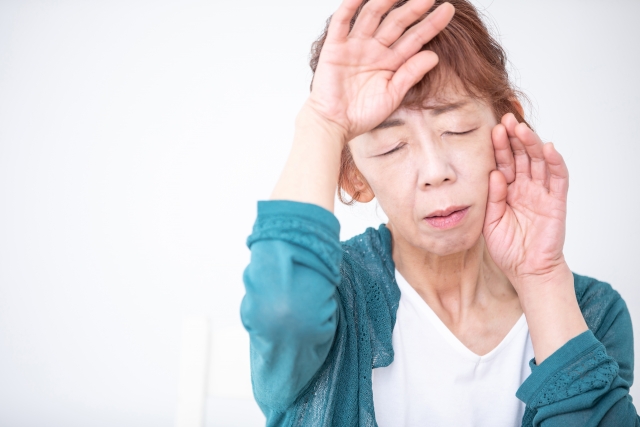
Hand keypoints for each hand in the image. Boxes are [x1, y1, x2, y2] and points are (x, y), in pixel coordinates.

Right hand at [305, 0, 454, 141]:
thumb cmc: (361, 114)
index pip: (414, 38)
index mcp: (390, 62)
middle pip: (396, 22)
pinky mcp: (335, 47)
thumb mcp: (392, 95)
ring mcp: (354, 46)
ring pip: (372, 16)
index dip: (430, 24)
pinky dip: (350, 6)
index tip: (448, 11)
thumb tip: (434, 55)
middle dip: (413, 9)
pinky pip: (342, 21)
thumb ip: (411, 74)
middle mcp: (374, 50)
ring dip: (386, 1)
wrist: (334, 124)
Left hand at [483, 113, 569, 289]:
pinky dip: (555, 162)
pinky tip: (548, 148)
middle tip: (506, 120)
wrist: (527, 270)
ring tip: (522, 129)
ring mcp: (541, 193)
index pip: (503, 163)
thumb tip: (493, 174)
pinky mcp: (556, 201)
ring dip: (531, 144)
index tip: (491, 129)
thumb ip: (492, 198)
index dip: (499, 146)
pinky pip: (558, 178)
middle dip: (514, 138)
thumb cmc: (507, 248)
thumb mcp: (490, 222)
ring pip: (538, 162)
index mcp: (507, 190)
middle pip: (520, 157)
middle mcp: (524, 187)